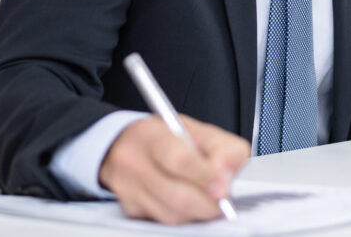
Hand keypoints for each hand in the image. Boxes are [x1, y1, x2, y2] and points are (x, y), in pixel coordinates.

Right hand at [98, 114, 249, 223]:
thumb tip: (230, 175)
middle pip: (176, 196)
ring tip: (209, 200)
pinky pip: (162, 221)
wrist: (120, 143)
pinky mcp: (130, 209)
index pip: (180, 160)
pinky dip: (182, 217)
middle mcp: (135, 163)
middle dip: (208, 204)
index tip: (224, 186)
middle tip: (224, 201)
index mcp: (152, 136)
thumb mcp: (193, 128)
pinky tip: (188, 204)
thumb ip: (220, 146)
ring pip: (171, 215)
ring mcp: (129, 189)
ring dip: (197, 212)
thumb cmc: (161, 136)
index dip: (206, 176)